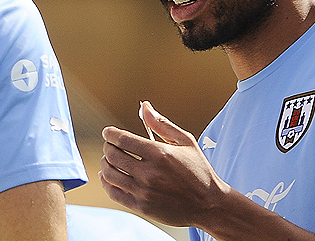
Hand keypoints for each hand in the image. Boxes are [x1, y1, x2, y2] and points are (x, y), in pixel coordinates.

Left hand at [99, 101, 229, 226]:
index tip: (108, 132)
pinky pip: (114, 193)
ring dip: (105, 164)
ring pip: (110, 175)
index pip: (123, 140)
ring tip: (109, 160)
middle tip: (110, 145)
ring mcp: (144, 191)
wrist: (208, 203)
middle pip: (113, 156)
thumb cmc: (198, 169)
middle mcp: (149, 173)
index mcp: (160, 153)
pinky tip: (109, 176)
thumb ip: (162, 124)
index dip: (111, 134)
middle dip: (108, 147)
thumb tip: (144, 106)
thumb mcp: (186, 141)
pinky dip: (106, 183)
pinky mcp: (141, 207)